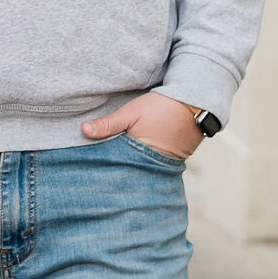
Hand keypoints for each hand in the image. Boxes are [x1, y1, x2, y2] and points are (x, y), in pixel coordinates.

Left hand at [79, 92, 204, 161]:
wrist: (194, 103)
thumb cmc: (161, 107)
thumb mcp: (131, 113)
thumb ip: (108, 124)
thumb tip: (83, 130)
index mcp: (140, 154)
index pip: (117, 167)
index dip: (104, 167)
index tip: (91, 169)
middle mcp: (153, 164)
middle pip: (129, 171)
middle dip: (116, 170)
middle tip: (98, 175)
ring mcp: (165, 164)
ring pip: (141, 169)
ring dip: (131, 166)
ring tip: (113, 170)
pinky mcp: (174, 161)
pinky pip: (154, 166)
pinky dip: (144, 163)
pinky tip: (134, 160)